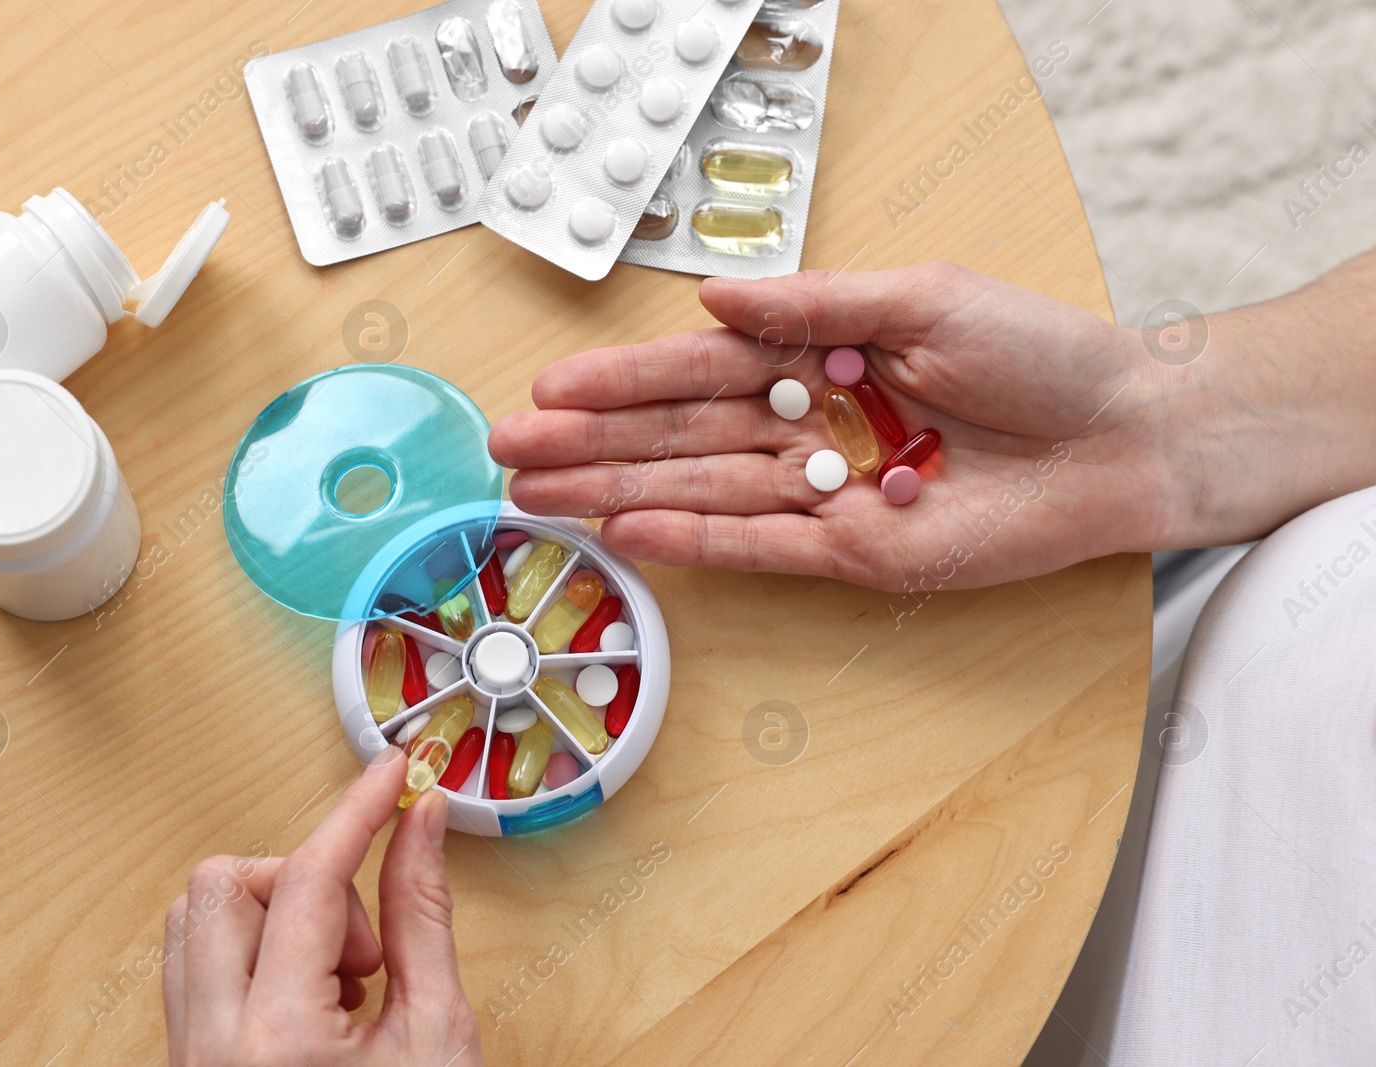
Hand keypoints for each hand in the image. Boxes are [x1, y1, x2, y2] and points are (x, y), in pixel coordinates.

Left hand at [162, 748, 482, 1066]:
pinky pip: (192, 971)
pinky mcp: (189, 1065)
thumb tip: (420, 822)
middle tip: (366, 947)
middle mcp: (213, 1046)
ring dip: (271, 920)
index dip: (357, 812)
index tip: (390, 775)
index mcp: (280, 1038)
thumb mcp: (438, 1032)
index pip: (308, 880)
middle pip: (224, 885)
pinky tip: (309, 996)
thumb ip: (423, 916)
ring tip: (337, 979)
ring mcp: (191, 1058)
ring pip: (197, 921)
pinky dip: (250, 957)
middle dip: (302, 883)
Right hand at [489, 263, 1165, 590]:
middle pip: (680, 436)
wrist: (1123, 437)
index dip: (623, 382)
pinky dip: (695, 542)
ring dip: (619, 493)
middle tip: (508, 454)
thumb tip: (711, 295)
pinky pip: (759, 547)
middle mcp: (808, 425)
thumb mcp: (922, 296)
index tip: (550, 390)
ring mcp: (824, 494)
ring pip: (702, 491)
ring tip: (540, 498)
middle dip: (592, 445)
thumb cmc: (1038, 351)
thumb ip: (812, 301)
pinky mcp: (853, 554)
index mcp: (818, 356)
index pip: (698, 369)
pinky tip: (629, 532)